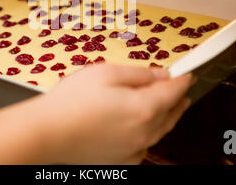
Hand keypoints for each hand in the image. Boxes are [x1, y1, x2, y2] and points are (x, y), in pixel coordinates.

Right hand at [37, 64, 193, 163]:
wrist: (47, 134)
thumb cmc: (72, 101)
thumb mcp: (107, 73)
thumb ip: (140, 74)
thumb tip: (162, 75)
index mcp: (144, 109)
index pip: (173, 91)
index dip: (182, 80)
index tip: (188, 74)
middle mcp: (144, 134)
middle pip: (171, 114)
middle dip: (179, 100)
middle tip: (183, 91)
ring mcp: (133, 150)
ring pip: (160, 132)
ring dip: (168, 117)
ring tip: (169, 107)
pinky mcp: (121, 161)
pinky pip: (144, 146)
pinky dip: (150, 135)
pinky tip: (142, 128)